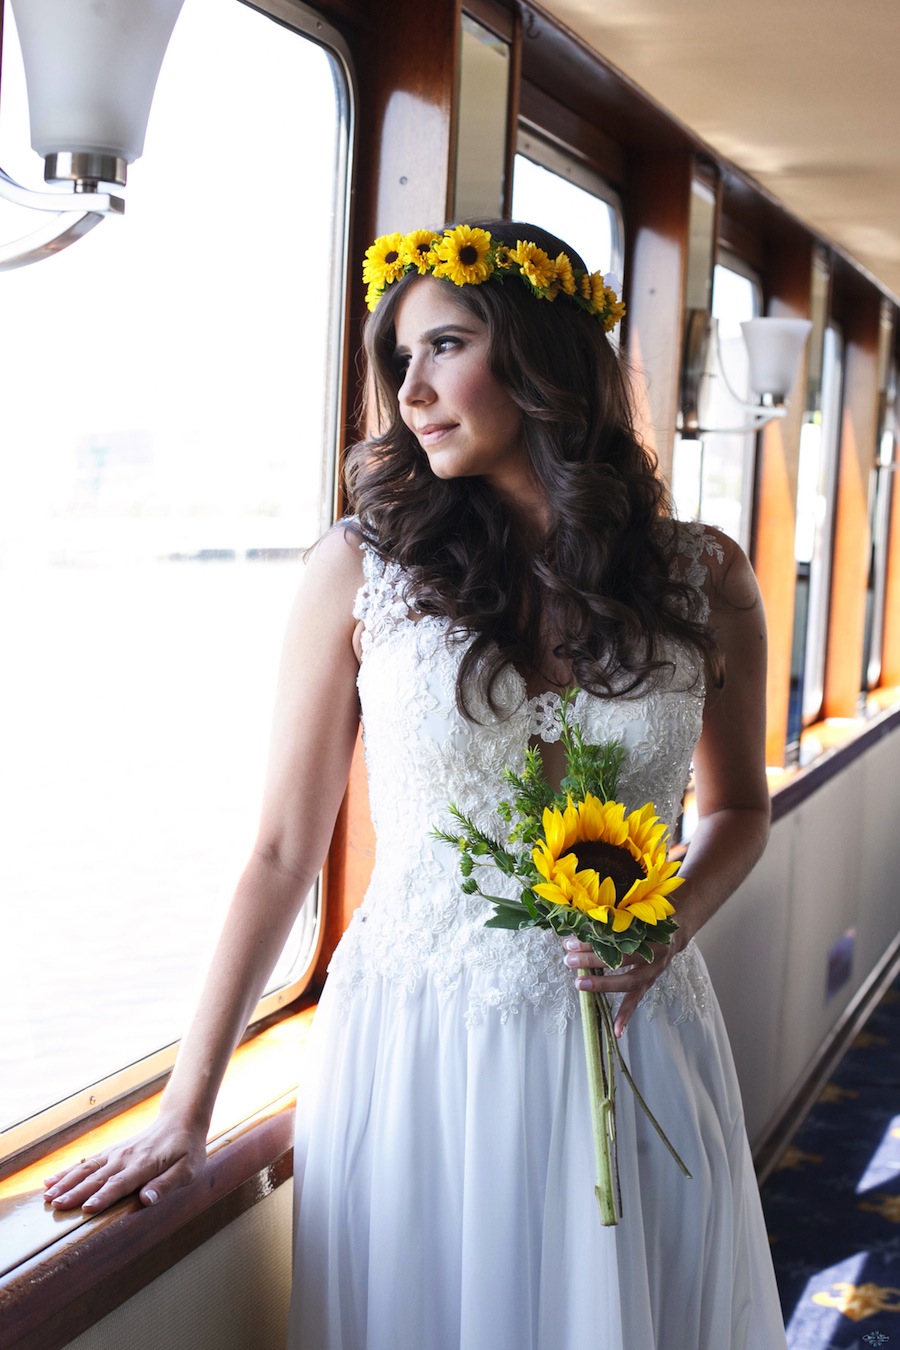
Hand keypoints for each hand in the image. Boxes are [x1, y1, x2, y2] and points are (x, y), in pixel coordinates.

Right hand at [42, 1115, 206, 1213]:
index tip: (85, 1209)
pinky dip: (68, 1171)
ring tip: (47, 1196)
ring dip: (66, 1182)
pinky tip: (51, 1180)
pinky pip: (86, 1162)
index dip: (103, 1197)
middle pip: (98, 1177)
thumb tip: (146, 1200)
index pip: (120, 1184)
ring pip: (86, 1169)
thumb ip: (167, 1184)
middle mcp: (126, 1158)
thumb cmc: (187, 1150)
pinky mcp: (111, 1152)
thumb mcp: (187, 1169)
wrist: (181, 1120)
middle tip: (55, 1206)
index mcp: (145, 1165)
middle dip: (75, 1192)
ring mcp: (116, 1153)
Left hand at [563, 934, 683, 1037]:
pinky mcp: (649, 984)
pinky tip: (616, 1030)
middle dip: (594, 960)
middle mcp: (653, 953)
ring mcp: (652, 971)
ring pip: (628, 981)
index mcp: (648, 932)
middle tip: (570, 960)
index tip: (572, 941)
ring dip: (602, 984)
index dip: (595, 939)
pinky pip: (636, 1000)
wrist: (674, 934)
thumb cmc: (645, 923)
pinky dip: (626, 1015)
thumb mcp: (632, 918)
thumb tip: (575, 931)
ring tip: (579, 984)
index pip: (618, 936)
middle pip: (623, 958)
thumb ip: (609, 924)